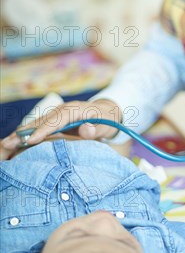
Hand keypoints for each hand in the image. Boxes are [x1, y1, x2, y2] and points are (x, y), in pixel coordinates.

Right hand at [1, 99, 121, 158]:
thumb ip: (96, 129)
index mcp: (75, 110)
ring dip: (21, 133)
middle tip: (8, 143)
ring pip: (37, 122)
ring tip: (6, 143)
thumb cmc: (106, 121)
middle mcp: (64, 109)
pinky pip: (38, 125)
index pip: (57, 119)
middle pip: (42, 120)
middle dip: (25, 132)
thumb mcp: (105, 126)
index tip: (31, 140)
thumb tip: (86, 129)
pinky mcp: (54, 119)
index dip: (44, 129)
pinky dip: (26, 132)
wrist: (106, 112)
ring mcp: (58, 113)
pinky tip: (15, 141)